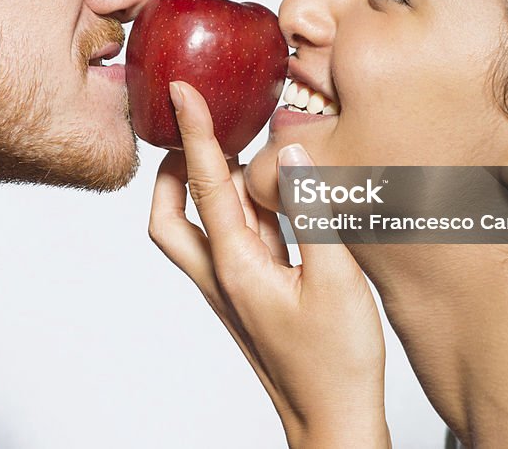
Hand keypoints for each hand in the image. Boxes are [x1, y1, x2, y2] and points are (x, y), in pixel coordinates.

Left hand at [149, 80, 390, 448]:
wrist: (331, 420)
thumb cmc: (334, 364)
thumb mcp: (336, 280)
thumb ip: (314, 212)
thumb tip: (293, 155)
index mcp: (234, 266)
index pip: (203, 184)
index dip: (193, 132)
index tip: (181, 91)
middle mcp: (222, 273)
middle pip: (171, 213)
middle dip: (173, 167)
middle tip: (191, 128)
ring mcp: (234, 284)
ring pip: (203, 223)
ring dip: (211, 183)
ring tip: (238, 143)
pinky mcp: (253, 291)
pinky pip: (237, 236)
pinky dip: (243, 206)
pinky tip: (272, 190)